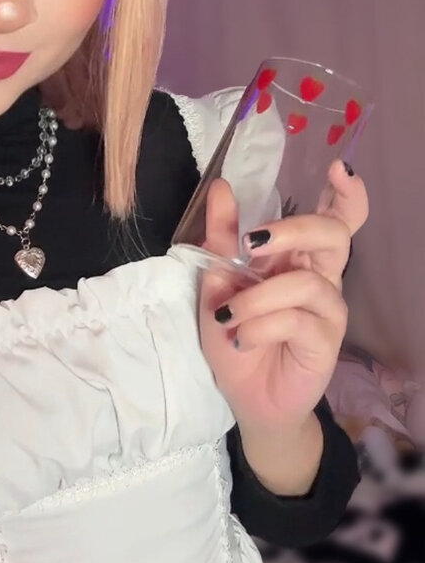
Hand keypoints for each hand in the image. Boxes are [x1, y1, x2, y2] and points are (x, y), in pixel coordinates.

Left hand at [197, 159, 368, 437]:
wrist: (244, 395)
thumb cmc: (235, 335)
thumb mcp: (217, 283)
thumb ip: (221, 238)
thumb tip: (222, 188)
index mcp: (297, 258)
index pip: (335, 219)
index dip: (345, 194)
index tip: (338, 167)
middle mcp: (321, 278)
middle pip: (332, 235)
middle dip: (293, 229)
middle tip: (254, 242)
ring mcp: (328, 311)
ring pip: (306, 283)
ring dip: (256, 298)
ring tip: (229, 317)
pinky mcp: (325, 342)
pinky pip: (297, 320)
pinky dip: (259, 326)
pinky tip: (241, 339)